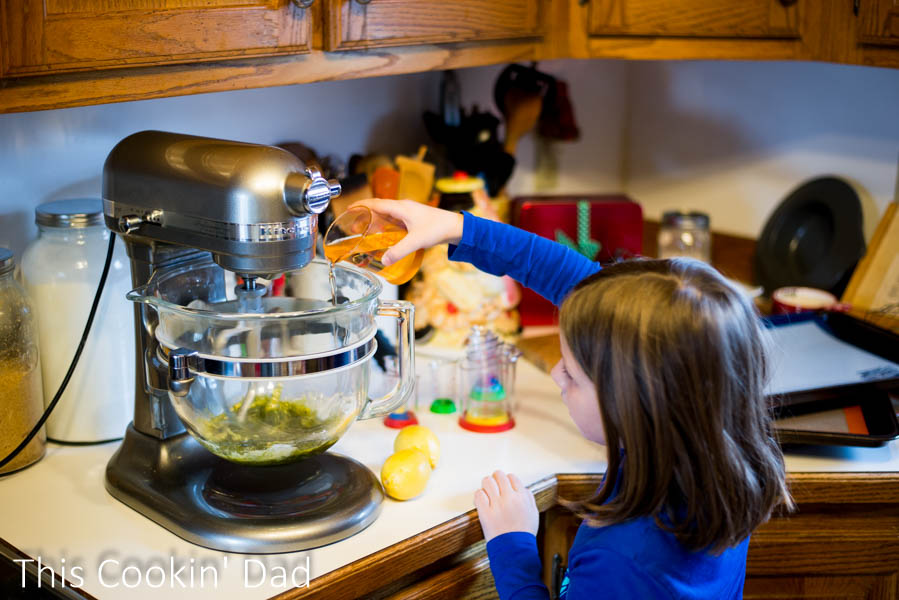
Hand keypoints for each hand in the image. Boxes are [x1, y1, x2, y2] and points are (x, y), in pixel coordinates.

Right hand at [349, 199, 463, 265]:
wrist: (455, 227)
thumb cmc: (438, 228)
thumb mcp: (416, 241)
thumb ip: (399, 251)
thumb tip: (384, 261)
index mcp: (401, 208)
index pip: (376, 203)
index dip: (361, 205)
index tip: (350, 208)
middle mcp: (403, 207)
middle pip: (379, 208)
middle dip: (366, 214)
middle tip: (354, 223)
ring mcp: (409, 213)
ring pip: (387, 214)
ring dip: (376, 220)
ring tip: (365, 229)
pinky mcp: (414, 219)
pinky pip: (395, 219)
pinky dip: (386, 224)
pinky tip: (384, 234)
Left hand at [473, 471, 538, 541]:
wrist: (514, 549)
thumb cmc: (523, 533)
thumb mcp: (533, 513)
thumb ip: (528, 498)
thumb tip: (522, 488)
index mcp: (522, 497)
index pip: (512, 477)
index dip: (507, 480)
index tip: (504, 486)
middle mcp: (509, 498)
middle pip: (499, 475)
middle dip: (496, 479)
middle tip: (495, 487)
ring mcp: (496, 505)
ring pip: (487, 481)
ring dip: (487, 485)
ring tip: (488, 493)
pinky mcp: (485, 512)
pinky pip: (478, 494)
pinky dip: (479, 495)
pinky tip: (482, 501)